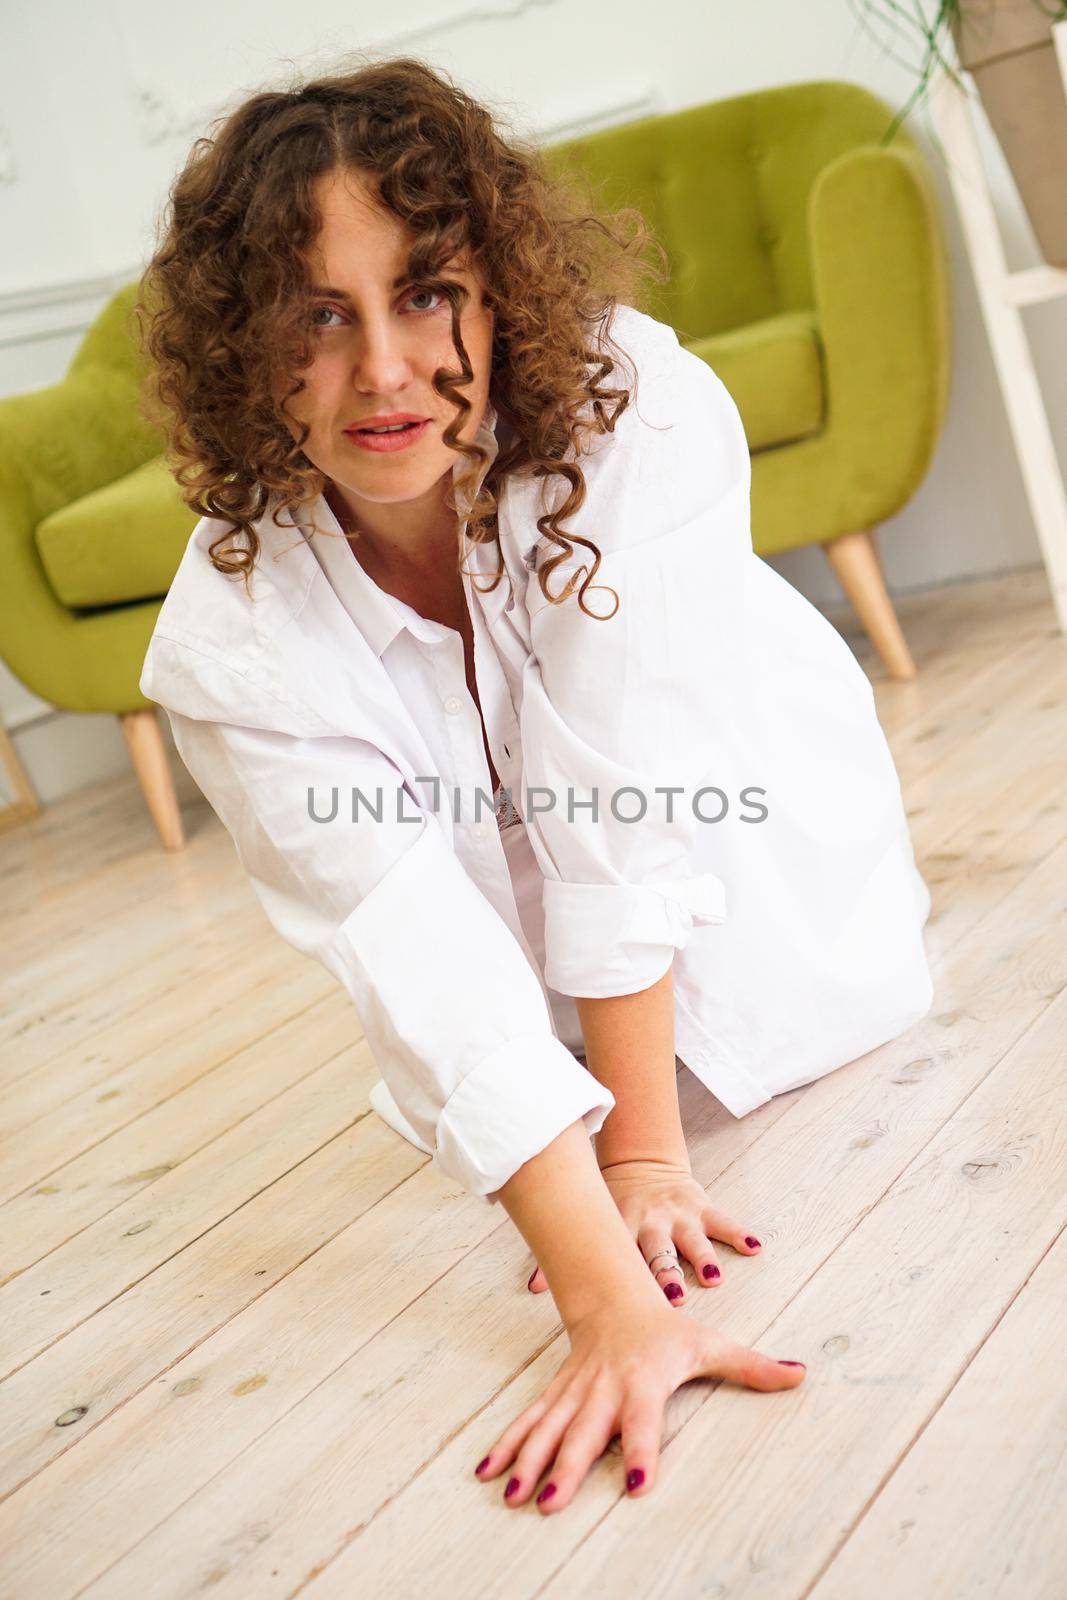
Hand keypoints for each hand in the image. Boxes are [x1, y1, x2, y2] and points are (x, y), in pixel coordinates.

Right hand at [475, 1287, 805, 1511]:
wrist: (614, 1296)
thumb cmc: (667, 1330)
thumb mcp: (710, 1344)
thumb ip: (753, 1367)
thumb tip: (801, 1374)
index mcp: (643, 1382)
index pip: (642, 1422)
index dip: (639, 1451)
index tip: (635, 1483)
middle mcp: (604, 1391)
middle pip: (583, 1433)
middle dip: (566, 1468)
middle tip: (549, 1502)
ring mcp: (575, 1394)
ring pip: (548, 1429)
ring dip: (528, 1461)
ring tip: (513, 1495)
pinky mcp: (557, 1395)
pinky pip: (529, 1422)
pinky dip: (507, 1445)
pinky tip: (487, 1471)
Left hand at [526, 1155, 763, 1305]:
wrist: (641, 1163)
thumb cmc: (613, 1205)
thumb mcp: (593, 1224)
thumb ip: (565, 1256)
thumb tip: (534, 1289)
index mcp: (622, 1230)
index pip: (624, 1256)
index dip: (627, 1279)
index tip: (635, 1305)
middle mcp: (652, 1223)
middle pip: (660, 1252)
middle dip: (667, 1274)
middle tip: (674, 1298)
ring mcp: (679, 1214)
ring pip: (693, 1239)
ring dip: (704, 1258)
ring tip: (713, 1277)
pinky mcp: (701, 1205)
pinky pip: (723, 1220)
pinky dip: (739, 1233)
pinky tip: (754, 1247)